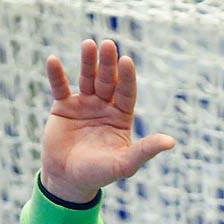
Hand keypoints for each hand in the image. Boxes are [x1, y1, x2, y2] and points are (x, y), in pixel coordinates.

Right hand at [41, 38, 176, 200]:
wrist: (68, 180)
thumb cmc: (99, 173)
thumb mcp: (124, 164)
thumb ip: (145, 150)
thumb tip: (171, 142)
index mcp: (121, 117)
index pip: (126, 92)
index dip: (126, 77)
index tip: (127, 61)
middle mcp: (105, 106)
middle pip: (108, 81)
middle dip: (108, 64)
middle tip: (108, 44)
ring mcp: (84, 104)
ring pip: (87, 79)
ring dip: (87, 62)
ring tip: (88, 44)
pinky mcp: (63, 107)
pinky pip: (60, 87)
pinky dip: (56, 75)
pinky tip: (53, 60)